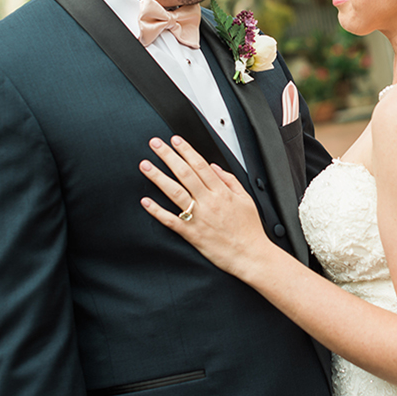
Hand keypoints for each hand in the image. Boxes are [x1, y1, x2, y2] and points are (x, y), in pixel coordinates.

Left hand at [139, 136, 272, 278]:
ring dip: (158, 177)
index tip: (175, 140)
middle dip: (168, 156)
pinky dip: (157, 211)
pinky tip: (146, 202)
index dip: (186, 150)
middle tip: (156, 144)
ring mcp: (199, 218)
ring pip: (175, 193)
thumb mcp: (246, 199)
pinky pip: (171, 220)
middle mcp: (209, 202)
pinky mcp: (192, 234)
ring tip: (146, 165)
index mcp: (222, 192)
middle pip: (184, 174)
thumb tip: (215, 167)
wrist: (251, 255)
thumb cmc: (250, 230)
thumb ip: (230, 180)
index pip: (200, 165)